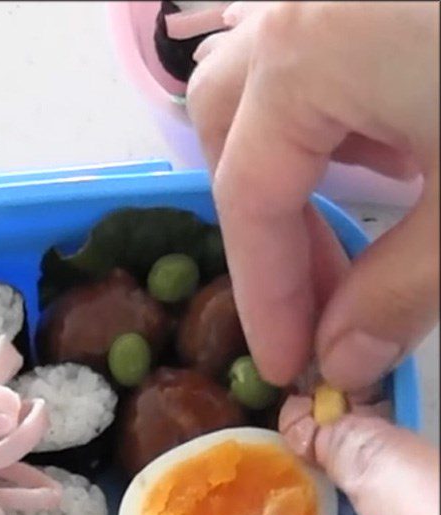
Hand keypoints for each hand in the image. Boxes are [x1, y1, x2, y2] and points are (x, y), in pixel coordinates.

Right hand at [186, 1, 438, 388]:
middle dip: (255, 217)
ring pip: (262, 79)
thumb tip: (344, 362)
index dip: (266, 297)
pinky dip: (330, 108)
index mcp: (305, 55)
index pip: (250, 199)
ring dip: (285, 158)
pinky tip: (386, 141)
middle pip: (225, 124)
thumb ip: (401, 288)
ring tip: (341, 218)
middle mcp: (295, 9)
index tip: (285, 366)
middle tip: (307, 289)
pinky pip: (314, 48)